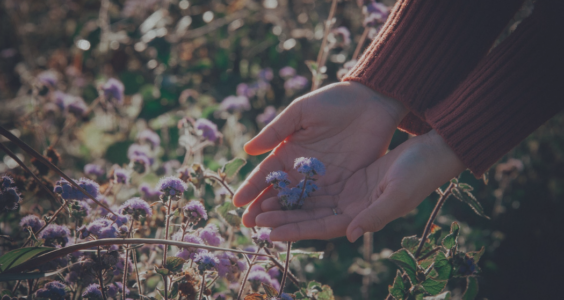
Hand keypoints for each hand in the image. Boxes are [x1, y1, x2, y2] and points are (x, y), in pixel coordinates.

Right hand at [233, 82, 407, 227]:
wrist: (372, 102)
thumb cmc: (334, 101)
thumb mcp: (301, 111)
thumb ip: (276, 130)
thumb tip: (248, 150)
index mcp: (288, 151)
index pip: (266, 174)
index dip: (252, 188)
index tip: (238, 202)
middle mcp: (302, 170)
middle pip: (279, 194)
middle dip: (262, 209)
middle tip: (248, 224)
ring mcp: (322, 180)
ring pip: (299, 203)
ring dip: (283, 217)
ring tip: (267, 229)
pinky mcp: (343, 186)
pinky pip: (324, 204)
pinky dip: (310, 216)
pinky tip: (298, 227)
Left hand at [254, 130, 465, 241]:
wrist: (432, 152)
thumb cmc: (420, 173)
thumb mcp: (398, 193)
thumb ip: (375, 215)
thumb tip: (351, 235)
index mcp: (362, 217)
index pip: (321, 228)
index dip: (294, 230)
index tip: (268, 232)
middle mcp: (352, 210)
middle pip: (310, 217)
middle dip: (282, 218)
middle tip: (253, 218)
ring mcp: (350, 194)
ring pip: (311, 201)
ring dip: (287, 202)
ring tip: (260, 202)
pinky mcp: (351, 178)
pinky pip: (319, 184)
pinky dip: (301, 185)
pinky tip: (282, 183)